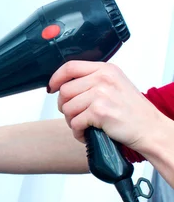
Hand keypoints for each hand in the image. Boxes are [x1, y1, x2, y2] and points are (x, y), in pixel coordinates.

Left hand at [48, 61, 163, 152]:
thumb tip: (62, 85)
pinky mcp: (99, 112)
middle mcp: (103, 78)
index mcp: (105, 69)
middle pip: (64, 90)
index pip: (70, 67)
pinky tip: (87, 133)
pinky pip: (75, 123)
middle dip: (64, 106)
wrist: (150, 128)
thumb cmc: (132, 110)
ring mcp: (101, 94)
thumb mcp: (115, 84)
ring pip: (67, 108)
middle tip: (75, 115)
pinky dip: (78, 132)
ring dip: (71, 121)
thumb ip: (91, 80)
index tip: (51, 88)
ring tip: (84, 125)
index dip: (56, 78)